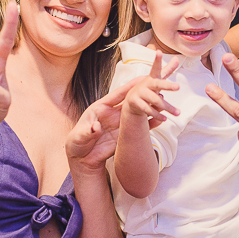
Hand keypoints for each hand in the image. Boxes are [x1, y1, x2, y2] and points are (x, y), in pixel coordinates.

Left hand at [67, 58, 181, 174]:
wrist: (81, 159)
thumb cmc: (76, 144)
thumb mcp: (79, 137)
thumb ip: (88, 131)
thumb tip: (96, 129)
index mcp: (100, 108)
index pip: (117, 95)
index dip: (129, 87)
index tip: (142, 78)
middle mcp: (112, 113)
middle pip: (129, 100)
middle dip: (142, 91)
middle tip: (156, 83)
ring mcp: (118, 123)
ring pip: (136, 112)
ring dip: (148, 105)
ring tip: (163, 98)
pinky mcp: (123, 134)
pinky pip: (138, 127)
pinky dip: (148, 123)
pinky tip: (160, 119)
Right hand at [121, 55, 180, 123]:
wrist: (133, 101)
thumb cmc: (149, 88)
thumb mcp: (158, 79)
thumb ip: (168, 69)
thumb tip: (177, 58)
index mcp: (152, 78)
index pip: (156, 68)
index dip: (157, 60)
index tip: (158, 52)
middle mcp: (146, 84)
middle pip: (158, 84)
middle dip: (168, 85)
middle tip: (178, 87)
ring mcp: (140, 93)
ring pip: (156, 100)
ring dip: (167, 107)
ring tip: (178, 113)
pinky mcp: (136, 103)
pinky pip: (148, 110)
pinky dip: (157, 115)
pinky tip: (165, 118)